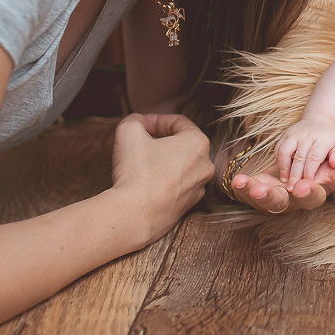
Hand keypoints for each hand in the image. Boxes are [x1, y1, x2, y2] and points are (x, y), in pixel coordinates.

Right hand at [110, 113, 214, 244]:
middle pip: (183, 144)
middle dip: (161, 140)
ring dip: (163, 161)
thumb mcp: (129, 131)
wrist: (134, 215)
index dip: (157, 120)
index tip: (142, 126)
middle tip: (141, 143)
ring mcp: (199, 188)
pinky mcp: (188, 206)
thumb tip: (139, 122)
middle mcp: (205, 165)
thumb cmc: (136, 171)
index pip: (179, 123)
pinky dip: (164, 181)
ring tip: (142, 163)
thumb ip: (136, 119)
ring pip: (181, 166)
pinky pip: (177, 186)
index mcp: (199, 143)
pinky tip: (146, 184)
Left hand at [229, 137, 334, 214]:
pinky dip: (245, 189)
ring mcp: (283, 197)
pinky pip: (251, 194)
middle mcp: (307, 194)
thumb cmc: (312, 161)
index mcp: (329, 182)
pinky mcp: (259, 193)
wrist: (279, 164)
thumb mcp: (334, 151)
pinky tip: (240, 181)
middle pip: (311, 199)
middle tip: (304, 187)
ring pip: (278, 202)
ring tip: (260, 189)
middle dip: (307, 193)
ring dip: (269, 197)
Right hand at [274, 116, 334, 191]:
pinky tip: (283, 170)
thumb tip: (334, 164)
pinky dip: (279, 160)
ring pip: (285, 151)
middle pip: (299, 157)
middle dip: (295, 175)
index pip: (314, 158)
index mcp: (323, 139)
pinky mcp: (285, 134)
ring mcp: (295, 134)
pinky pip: (278, 148)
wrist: (319, 119)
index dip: (309, 173)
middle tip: (292, 189)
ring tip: (285, 180)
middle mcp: (307, 135)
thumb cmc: (329, 138)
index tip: (307, 185)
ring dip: (283, 167)